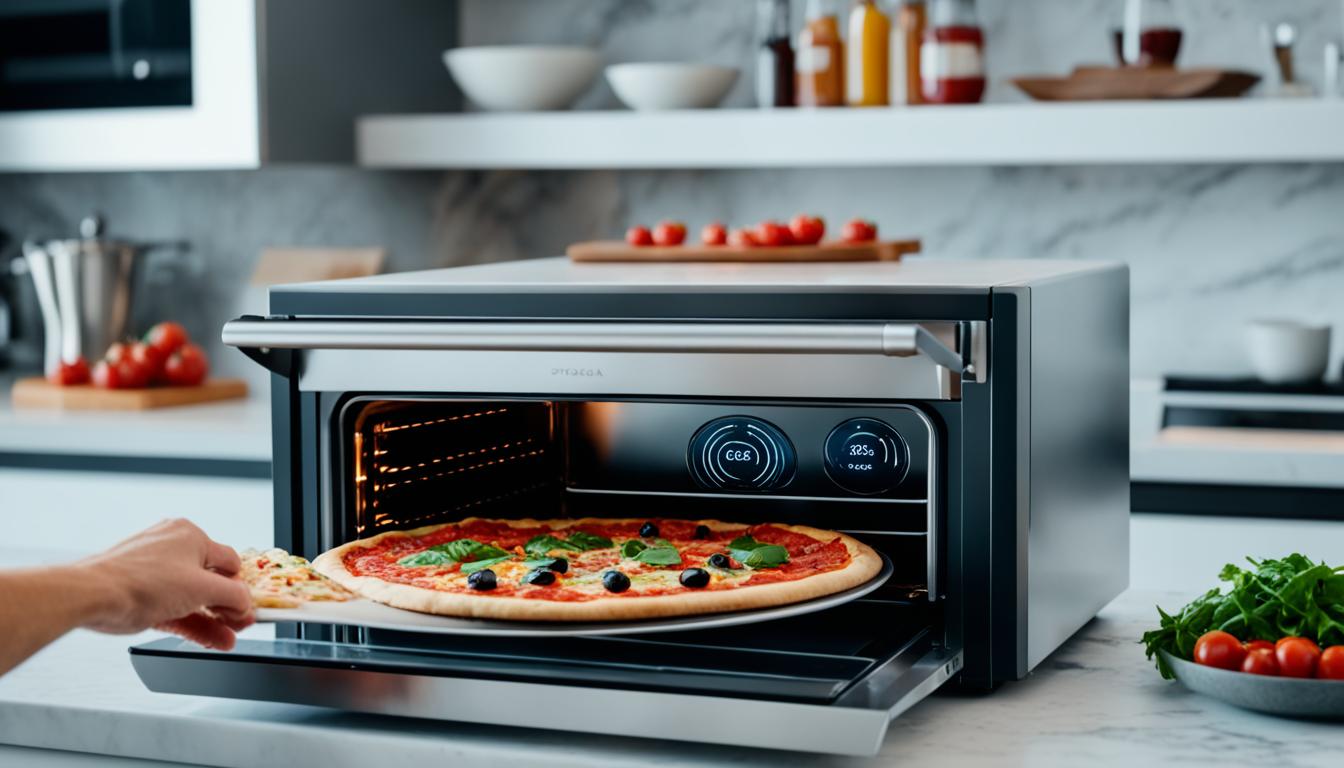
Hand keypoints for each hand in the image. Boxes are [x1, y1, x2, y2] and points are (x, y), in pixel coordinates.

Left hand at [76, 518, 253, 649]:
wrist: (94, 595)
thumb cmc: (142, 581)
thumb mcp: (202, 588)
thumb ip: (233, 596)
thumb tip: (246, 603)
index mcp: (190, 535)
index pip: (229, 562)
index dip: (241, 587)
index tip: (248, 608)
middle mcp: (172, 547)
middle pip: (210, 581)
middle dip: (226, 608)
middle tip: (239, 625)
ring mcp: (155, 570)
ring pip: (192, 598)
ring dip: (211, 620)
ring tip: (226, 639)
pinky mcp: (142, 591)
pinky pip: (174, 607)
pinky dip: (191, 623)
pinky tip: (208, 638)